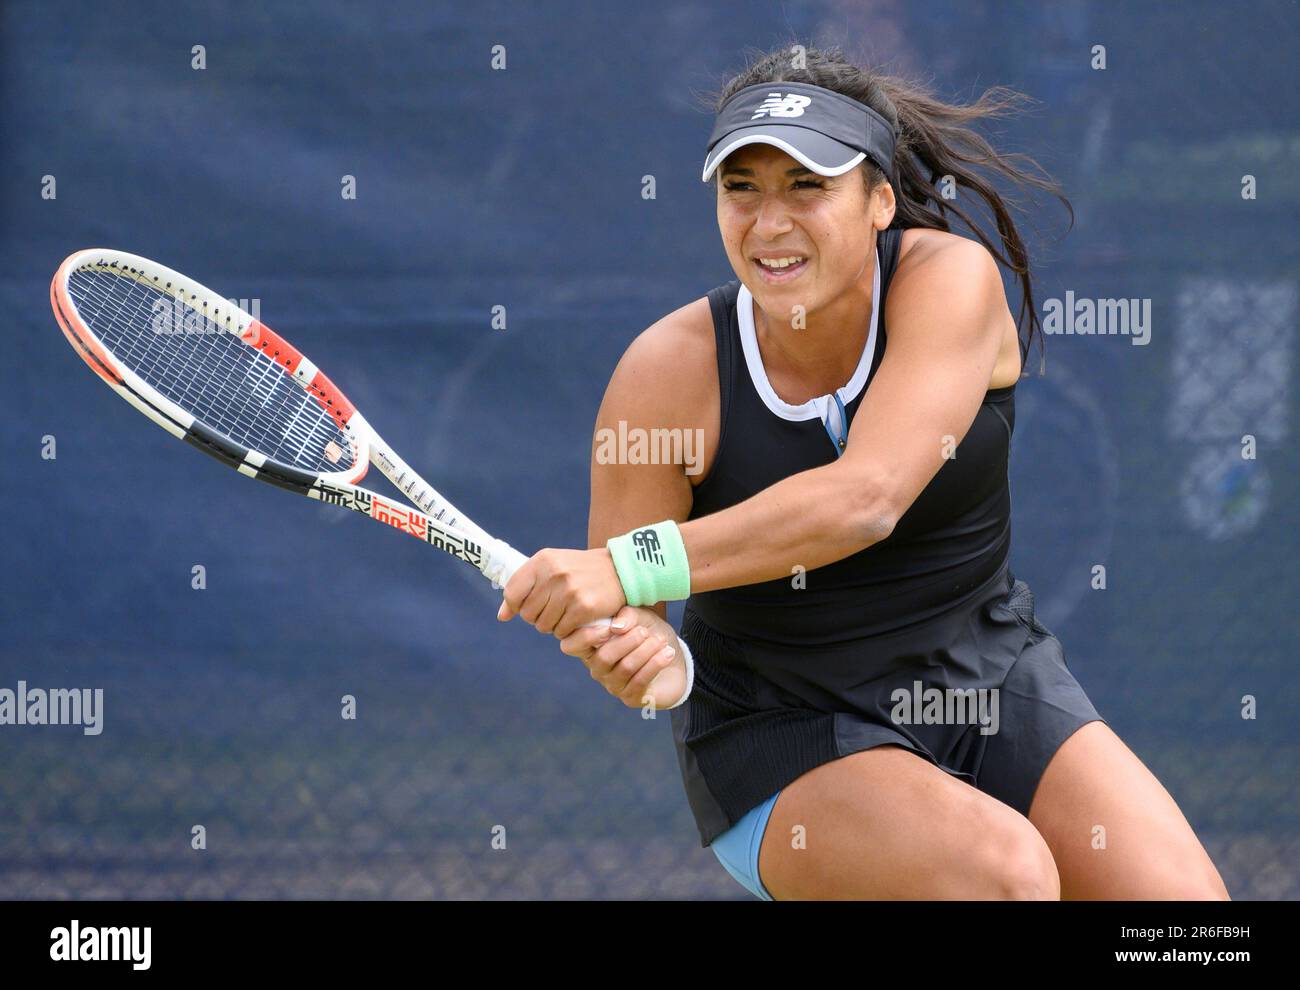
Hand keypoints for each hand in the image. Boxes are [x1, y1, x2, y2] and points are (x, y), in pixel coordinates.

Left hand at [496, 547, 627, 638]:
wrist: (620, 571)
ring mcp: (569, 591)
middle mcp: (554, 574)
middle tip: (553, 609)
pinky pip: (562, 632)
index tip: (521, 609)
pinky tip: (576, 619)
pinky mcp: (583, 608)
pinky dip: (567, 630)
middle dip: (538, 617)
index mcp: (543, 560)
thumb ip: (525, 587)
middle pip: (528, 614)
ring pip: (544, 626)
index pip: (512, 592)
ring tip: (566, 613)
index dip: (514, 606)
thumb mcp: (553, 567)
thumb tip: (502, 615)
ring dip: (553, 625)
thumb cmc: (581, 571)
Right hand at [558, 605, 686, 709]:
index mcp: (591, 646)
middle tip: (645, 632)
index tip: (610, 626)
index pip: (571, 645)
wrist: (674, 657)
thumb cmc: (648, 633)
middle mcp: (597, 668)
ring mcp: (613, 685)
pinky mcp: (631, 697)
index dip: (586, 636)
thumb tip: (617, 627)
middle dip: (627, 642)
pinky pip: (640, 681)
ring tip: (660, 641)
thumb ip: (626, 615)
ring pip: (625, 668)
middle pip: (604, 658)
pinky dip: (655, 664)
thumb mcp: (639, 617)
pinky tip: (668, 653)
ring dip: (646, 651)